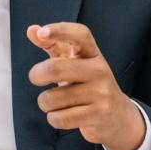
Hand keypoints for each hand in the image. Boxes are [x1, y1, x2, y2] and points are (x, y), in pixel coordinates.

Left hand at [26, 23, 144, 149]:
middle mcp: (99, 70)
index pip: (80, 35)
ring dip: (46, 103)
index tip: (42, 32)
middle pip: (55, 68)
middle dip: (36, 75)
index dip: (60, 31)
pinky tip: (62, 115)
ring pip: (52, 98)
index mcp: (92, 54)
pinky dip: (53, 119)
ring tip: (56, 103)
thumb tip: (32, 30)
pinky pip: (60, 118)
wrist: (119, 116)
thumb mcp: (75, 62)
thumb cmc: (89, 85)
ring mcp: (101, 93)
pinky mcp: (99, 115)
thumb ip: (53, 45)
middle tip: (35, 78)